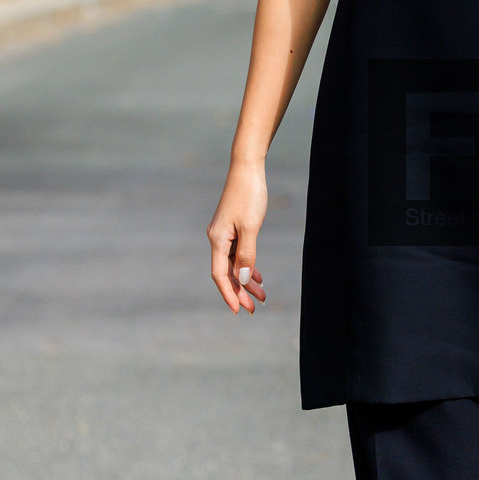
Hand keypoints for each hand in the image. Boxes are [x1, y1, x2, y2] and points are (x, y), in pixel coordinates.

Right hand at [208, 160, 267, 312]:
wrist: (247, 168)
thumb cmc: (249, 195)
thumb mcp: (251, 227)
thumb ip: (247, 255)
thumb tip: (242, 279)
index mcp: (218, 240)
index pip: (220, 275)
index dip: (228, 294)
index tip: (237, 311)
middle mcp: (217, 238)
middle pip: (227, 272)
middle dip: (240, 292)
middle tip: (254, 309)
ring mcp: (224, 233)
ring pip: (234, 264)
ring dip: (246, 280)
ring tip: (261, 296)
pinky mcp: (232, 228)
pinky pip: (237, 253)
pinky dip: (247, 265)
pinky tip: (258, 276)